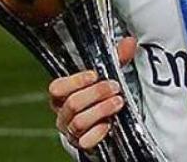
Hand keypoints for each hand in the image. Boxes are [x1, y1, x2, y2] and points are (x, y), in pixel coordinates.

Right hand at [48, 36, 136, 150]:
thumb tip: (130, 42)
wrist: (103, 126)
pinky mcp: (82, 145)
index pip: (56, 88)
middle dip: (96, 94)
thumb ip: (116, 59)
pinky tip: (110, 124)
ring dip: (101, 110)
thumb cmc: (100, 98)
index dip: (74, 81)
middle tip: (115, 87)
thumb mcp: (108, 77)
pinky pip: (85, 142)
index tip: (94, 75)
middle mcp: (63, 114)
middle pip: (72, 104)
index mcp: (62, 96)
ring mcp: (71, 131)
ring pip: (79, 122)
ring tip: (118, 102)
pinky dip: (98, 132)